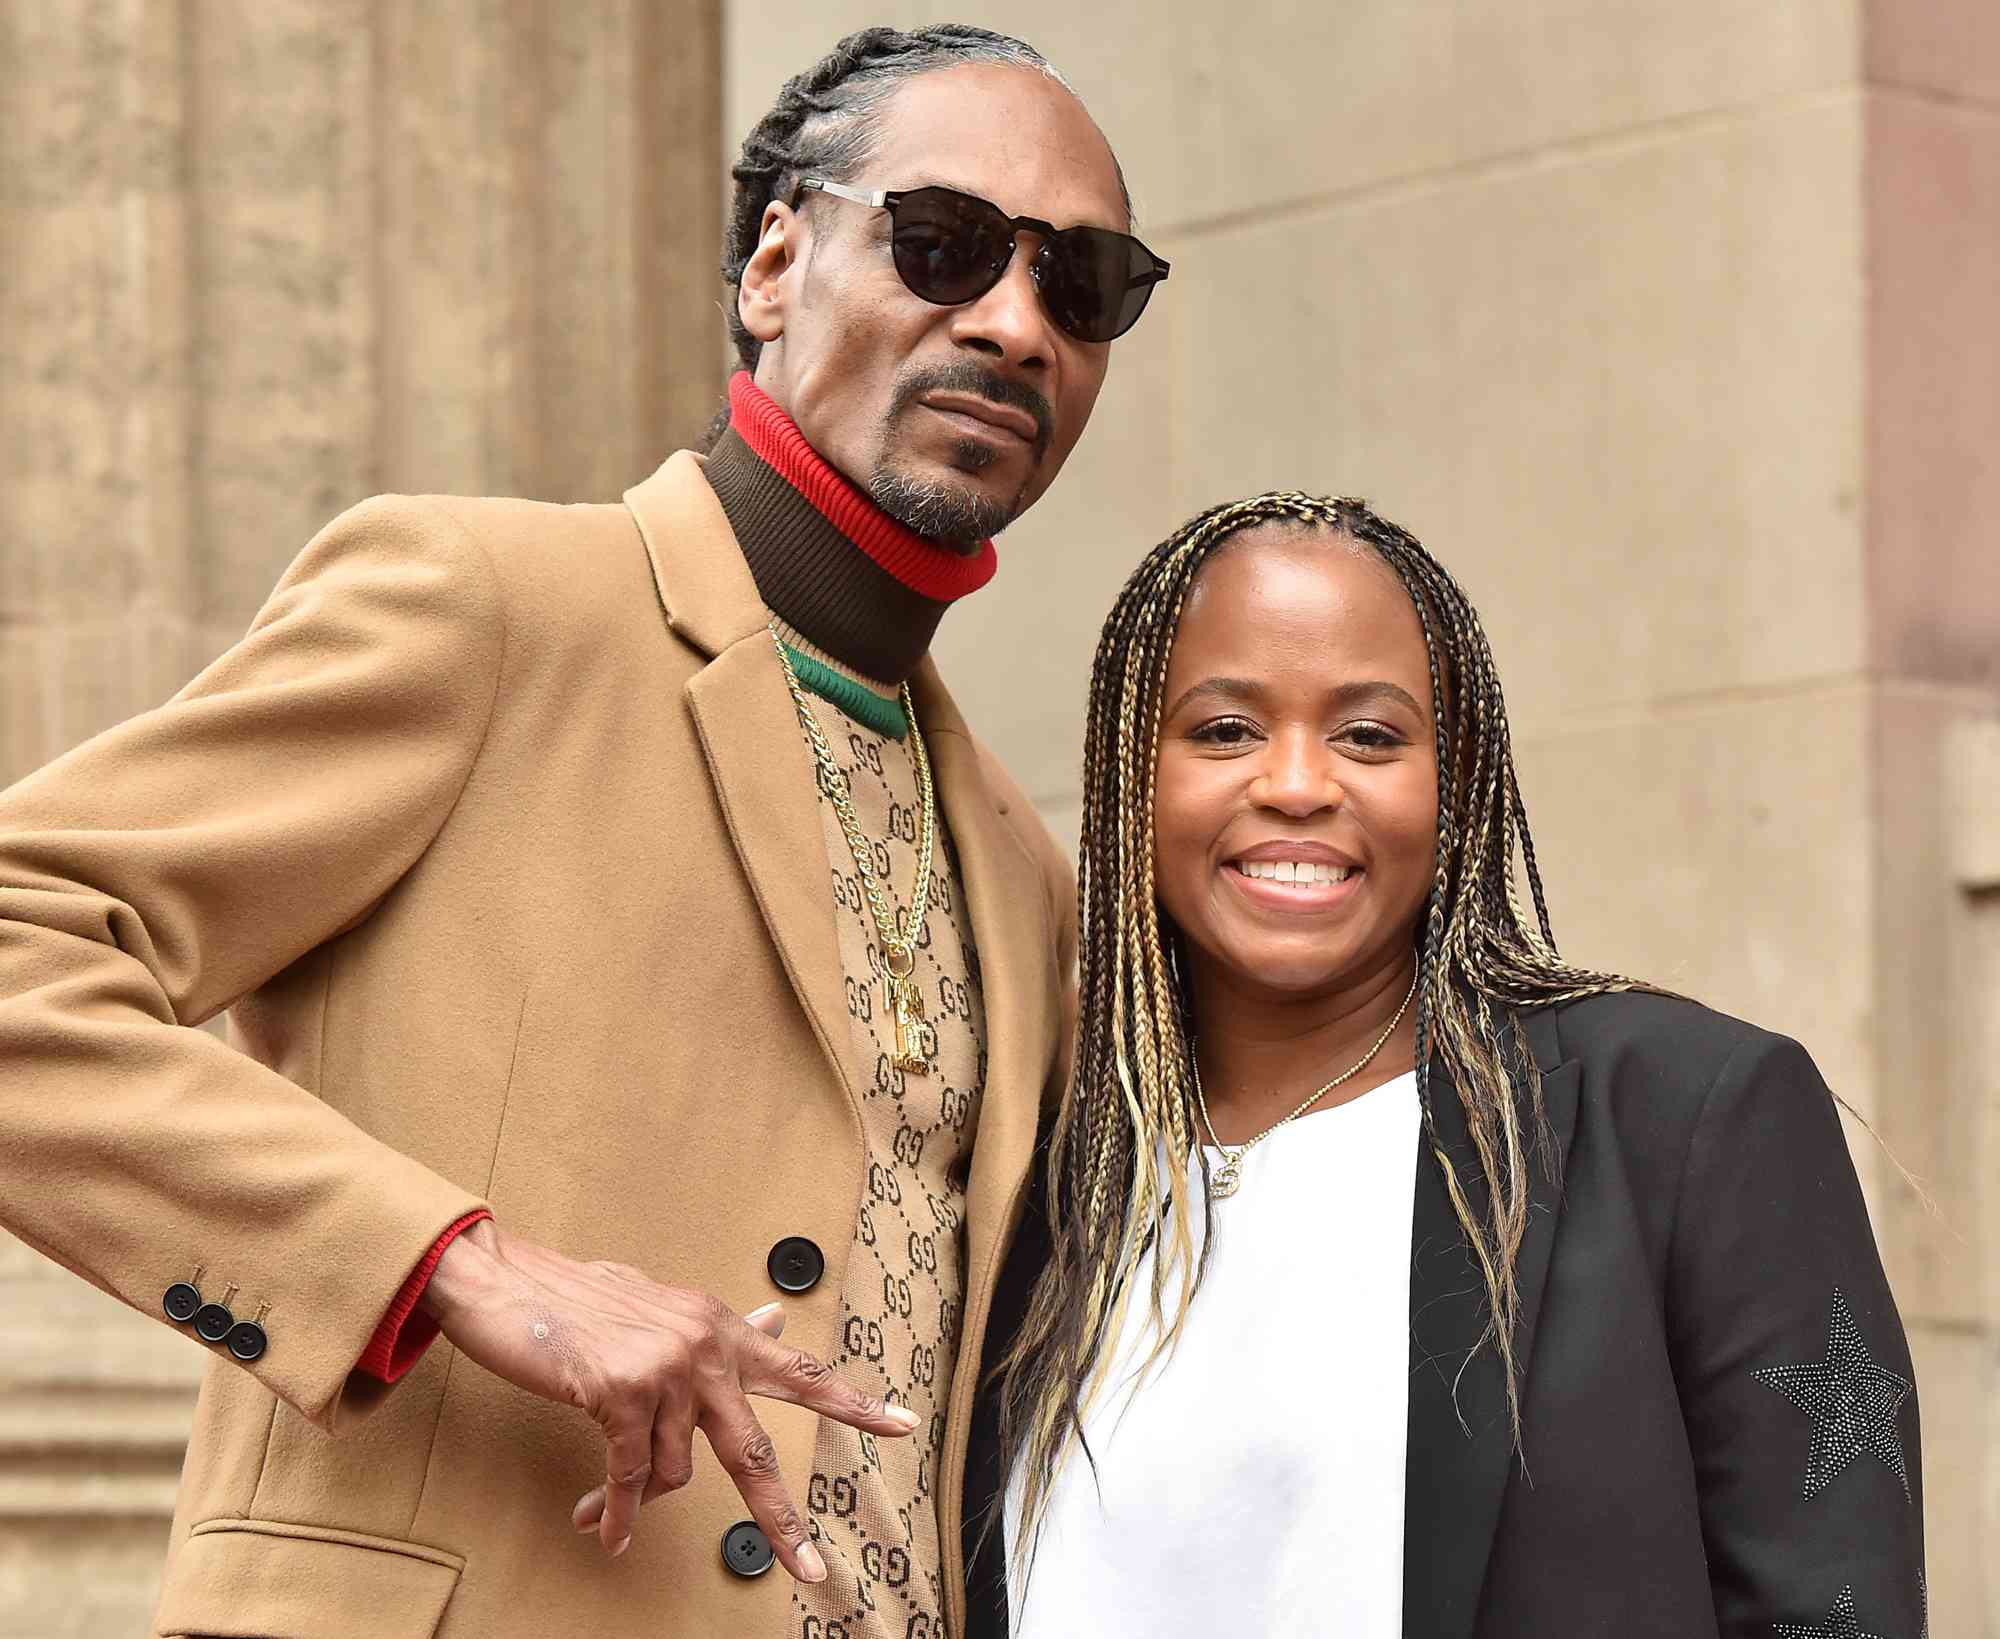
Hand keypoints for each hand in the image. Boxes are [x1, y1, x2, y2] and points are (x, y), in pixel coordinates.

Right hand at [422, 1220, 917, 1575]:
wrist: (509, 1284)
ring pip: (674, 1472)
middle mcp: (704, 1347)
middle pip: (755, 1450)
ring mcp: (666, 1370)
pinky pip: (627, 1477)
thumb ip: (717, 1328)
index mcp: (718, 1328)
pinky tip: (598, 1529)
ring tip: (598, 1501)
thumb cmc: (580, 1302)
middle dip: (781, 1517)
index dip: (850, 1402)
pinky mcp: (622, 1393)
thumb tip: (774, 1322)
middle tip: (812, 1569)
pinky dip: (612, 1511)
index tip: (901, 1425)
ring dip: (636, 1495)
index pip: (796, 1370)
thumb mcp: (661, 1307)